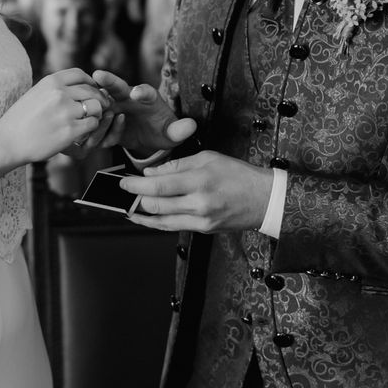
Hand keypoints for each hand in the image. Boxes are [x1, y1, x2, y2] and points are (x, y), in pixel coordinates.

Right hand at [0, 68, 111, 166]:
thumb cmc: (19, 121)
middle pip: (91, 90)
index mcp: (50, 82)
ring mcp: (66, 111)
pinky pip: (92, 124)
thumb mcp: (34, 94)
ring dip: (97, 113)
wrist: (7, 142)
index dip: (89, 82)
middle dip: (99, 98)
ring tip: (92, 120)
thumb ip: (52, 89)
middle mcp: (60, 93)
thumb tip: (70, 86)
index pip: (79, 74)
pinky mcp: (70, 130)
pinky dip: (92, 128)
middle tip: (101, 107)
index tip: (91, 89)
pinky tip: (85, 131)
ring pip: (96, 106)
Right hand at [89, 70, 197, 156]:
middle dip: (108, 80)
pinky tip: (107, 140)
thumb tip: (191, 126)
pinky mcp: (104, 121)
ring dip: (97, 109)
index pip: (146, 92)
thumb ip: (179, 130)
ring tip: (100, 121)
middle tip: (99, 75)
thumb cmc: (162, 129)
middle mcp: (127, 98)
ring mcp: (113, 108)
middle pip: (116, 86)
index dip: (141, 91)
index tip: (137, 92)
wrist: (148, 137)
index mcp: (148, 98)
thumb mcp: (172, 132)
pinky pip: (96, 124)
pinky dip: (97, 132)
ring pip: (100, 103)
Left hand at [117, 151, 272, 233]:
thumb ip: (177, 165)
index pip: (159, 185)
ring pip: (161, 220)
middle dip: (136, 198)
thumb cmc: (238, 175)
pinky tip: (146, 217)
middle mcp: (199, 203)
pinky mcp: (203, 230)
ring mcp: (201, 220)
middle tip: (125, 191)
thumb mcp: (208, 158)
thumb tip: (151, 174)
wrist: (264, 199)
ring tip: (129, 206)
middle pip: (156, 205)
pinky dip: (157, 222)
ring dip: (142, 213)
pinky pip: (173, 227)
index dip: (136, 185)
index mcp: (200, 180)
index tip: (124, 182)